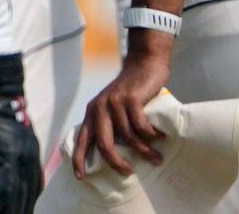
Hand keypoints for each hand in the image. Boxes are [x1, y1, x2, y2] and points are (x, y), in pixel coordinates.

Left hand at [0, 53, 41, 212]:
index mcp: (11, 161)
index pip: (8, 197)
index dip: (2, 211)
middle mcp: (26, 160)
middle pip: (24, 197)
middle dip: (15, 210)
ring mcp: (32, 154)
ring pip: (32, 188)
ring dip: (25, 203)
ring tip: (18, 212)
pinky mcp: (33, 149)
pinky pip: (36, 177)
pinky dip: (32, 192)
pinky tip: (28, 198)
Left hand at [72, 47, 169, 178]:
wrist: (144, 63)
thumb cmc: (132, 91)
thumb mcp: (114, 107)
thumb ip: (112, 125)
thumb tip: (115, 155)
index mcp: (92, 112)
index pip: (81, 139)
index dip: (79, 159)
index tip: (81, 177)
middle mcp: (100, 107)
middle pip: (104, 144)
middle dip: (116, 162)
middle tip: (129, 172)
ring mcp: (115, 102)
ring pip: (128, 137)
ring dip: (144, 151)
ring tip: (156, 158)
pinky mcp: (131, 98)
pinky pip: (141, 126)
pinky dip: (151, 135)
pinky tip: (159, 137)